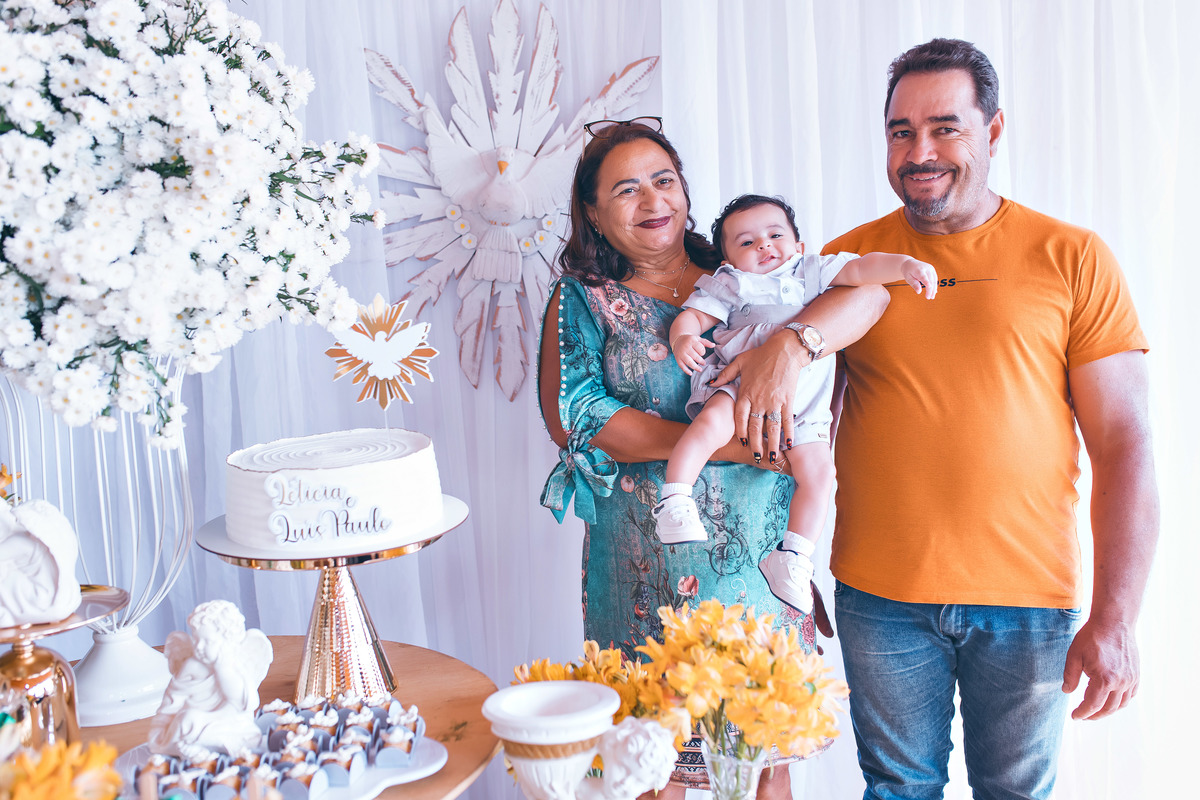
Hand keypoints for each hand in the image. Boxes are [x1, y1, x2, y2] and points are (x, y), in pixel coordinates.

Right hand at [671, 333, 712, 374]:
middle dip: (701, 361)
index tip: (702, 353)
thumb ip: (706, 342)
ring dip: (695, 367)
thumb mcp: (698, 339)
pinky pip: (682, 366)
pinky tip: (691, 373)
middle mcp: (686, 347)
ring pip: (689, 362)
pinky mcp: (677, 359)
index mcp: (692, 341)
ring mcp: (681, 353)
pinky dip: (686, 370)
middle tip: (704, 363)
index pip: (700, 349)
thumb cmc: (690, 340)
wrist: (678, 340)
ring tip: (700, 370)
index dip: (703, 352)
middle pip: (695, 356)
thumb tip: (714, 345)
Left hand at [711, 331, 801, 462]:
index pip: (740, 417)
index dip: (741, 431)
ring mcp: (773, 402)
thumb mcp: (739, 362)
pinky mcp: (787, 400)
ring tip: (772, 457)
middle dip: (755, 444)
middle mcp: (758, 401)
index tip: (742, 441)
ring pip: (771, 428)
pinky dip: (788, 433)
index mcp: (745, 393)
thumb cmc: (761, 355)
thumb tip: (711, 383)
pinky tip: (788, 444)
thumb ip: (724, 375)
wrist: (784, 349)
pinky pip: (787, 420)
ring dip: (771, 444)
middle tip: (755, 456)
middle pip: (755, 427)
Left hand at [903, 257, 938, 298]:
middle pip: (930, 280)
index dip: (927, 284)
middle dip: (930, 290)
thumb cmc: (908, 272)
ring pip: (934, 280)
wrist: (910, 263)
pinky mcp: (933, 270)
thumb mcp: (908, 278)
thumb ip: (914, 284)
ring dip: (934, 289)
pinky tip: (934, 292)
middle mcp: (927, 268)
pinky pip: (935, 279)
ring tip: (932, 297)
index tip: (928, 291)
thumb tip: (919, 292)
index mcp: (919, 270)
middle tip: (929, 298)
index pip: (924, 278)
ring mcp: (931, 268)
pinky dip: (934, 285)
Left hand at [1062, 617, 1138, 719]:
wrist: (1114, 623)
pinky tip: (1111, 701)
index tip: (1075, 716)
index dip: (1083, 713)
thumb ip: (1070, 675)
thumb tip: (1067, 691)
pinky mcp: (1136, 675)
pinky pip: (1130, 695)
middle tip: (1084, 716)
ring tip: (1096, 711)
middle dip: (1094, 715)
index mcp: (1104, 679)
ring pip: (1121, 704)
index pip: (1093, 705)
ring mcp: (1131, 679)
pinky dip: (1120, 702)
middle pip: (1108, 708)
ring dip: (1108, 711)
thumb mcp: (1074, 655)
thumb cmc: (1092, 637)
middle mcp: (1121, 682)